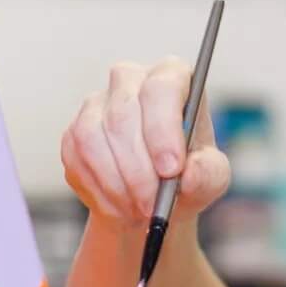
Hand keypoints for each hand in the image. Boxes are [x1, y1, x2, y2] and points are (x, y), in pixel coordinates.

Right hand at [60, 58, 229, 225]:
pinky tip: (119, 206)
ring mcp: (97, 102)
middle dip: (138, 169)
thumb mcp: (212, 178)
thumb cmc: (189, 176)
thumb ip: (207, 173)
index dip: (163, 129)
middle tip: (152, 204)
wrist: (155, 197)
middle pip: (123, 114)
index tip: (171, 170)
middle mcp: (131, 80)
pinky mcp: (74, 131)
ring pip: (93, 137)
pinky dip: (98, 190)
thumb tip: (189, 173)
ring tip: (138, 209)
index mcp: (173, 77)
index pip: (162, 88)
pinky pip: (76, 158)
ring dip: (116, 183)